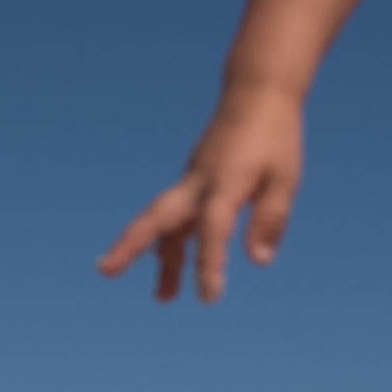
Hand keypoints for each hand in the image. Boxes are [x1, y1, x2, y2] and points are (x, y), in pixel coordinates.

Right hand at [99, 85, 303, 302]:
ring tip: (163, 299)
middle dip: (130, 246)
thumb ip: (271, 219)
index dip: (209, 263)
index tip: (209, 297)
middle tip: (105, 272)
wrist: (256, 93)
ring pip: (165, 222)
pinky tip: (171, 264)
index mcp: (226, 182)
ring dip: (160, 259)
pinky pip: (175, 216)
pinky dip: (171, 242)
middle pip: (158, 217)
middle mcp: (200, 182)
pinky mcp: (193, 181)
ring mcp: (192, 180)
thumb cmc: (276, 136)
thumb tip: (258, 261)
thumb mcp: (286, 179)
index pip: (212, 229)